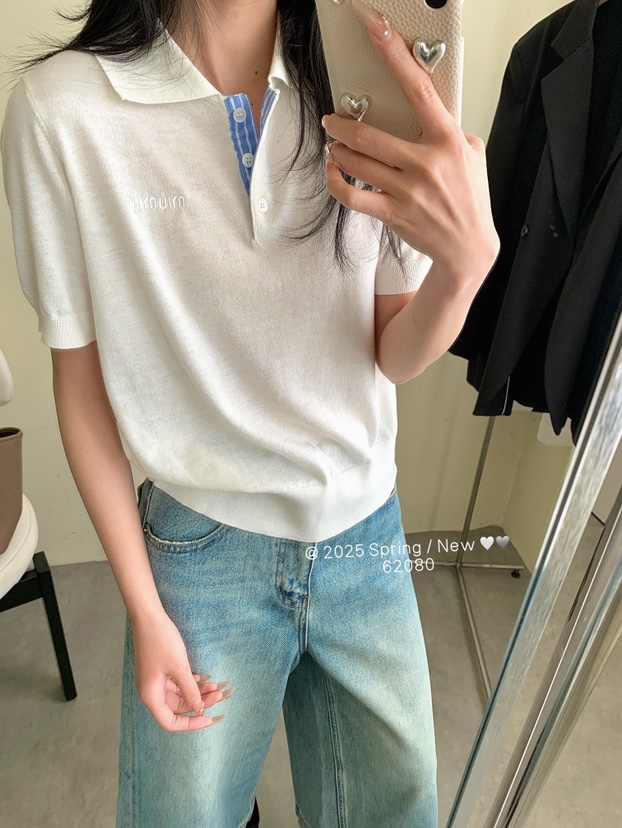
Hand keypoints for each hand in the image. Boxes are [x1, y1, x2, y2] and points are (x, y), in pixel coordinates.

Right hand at [131, 610, 232, 731]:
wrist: (148, 616)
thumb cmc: (161, 641)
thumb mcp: (179, 667)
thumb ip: (190, 690)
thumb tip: (199, 709)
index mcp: (151, 696)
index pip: (170, 722)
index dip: (190, 724)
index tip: (209, 719)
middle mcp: (151, 691)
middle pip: (177, 708)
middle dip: (199, 703)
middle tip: (219, 695)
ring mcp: (155, 680)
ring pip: (179, 694)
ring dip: (197, 691)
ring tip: (216, 685)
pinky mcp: (159, 670)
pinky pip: (176, 683)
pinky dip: (190, 682)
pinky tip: (203, 676)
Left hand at [323, 0, 499, 284]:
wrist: (468, 248)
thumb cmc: (470, 199)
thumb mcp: (474, 154)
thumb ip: (450, 131)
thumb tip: (428, 114)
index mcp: (447, 140)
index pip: (418, 89)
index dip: (394, 55)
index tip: (376, 31)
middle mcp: (425, 163)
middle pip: (369, 134)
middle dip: (341, 124)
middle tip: (330, 119)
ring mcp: (406, 190)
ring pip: (357, 163)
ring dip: (338, 151)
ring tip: (334, 145)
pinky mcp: (393, 213)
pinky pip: (352, 195)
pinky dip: (336, 182)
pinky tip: (333, 172)